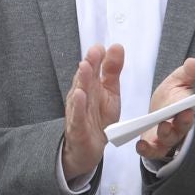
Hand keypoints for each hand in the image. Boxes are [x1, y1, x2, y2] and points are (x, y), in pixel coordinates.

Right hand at [61, 44, 122, 180]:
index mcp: (90, 86)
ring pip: (79, 94)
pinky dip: (78, 105)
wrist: (88, 147)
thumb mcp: (110, 92)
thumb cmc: (97, 117)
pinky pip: (77, 116)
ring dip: (82, 80)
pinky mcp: (77, 127)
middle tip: (94, 52)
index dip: (96, 58)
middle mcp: (81, 96)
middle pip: (85, 79)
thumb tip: (116, 47)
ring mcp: (77, 111)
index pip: (92, 69)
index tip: (101, 47)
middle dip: (89, 65)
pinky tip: (80, 95)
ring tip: (85, 67)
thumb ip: (112, 70)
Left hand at [137, 57, 194, 164]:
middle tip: (180, 117)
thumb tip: (194, 62)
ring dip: (166, 134)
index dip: (188, 112)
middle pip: (181, 129)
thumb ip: (187, 73)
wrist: (161, 113)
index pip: (188, 113)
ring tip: (161, 127)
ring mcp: (166, 139)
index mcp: (185, 112)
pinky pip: (152, 150)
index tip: (187, 108)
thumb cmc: (172, 98)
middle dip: (182, 124)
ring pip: (168, 140)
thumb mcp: (178, 82)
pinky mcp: (154, 146)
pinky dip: (147, 149)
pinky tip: (140, 145)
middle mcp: (178, 128)